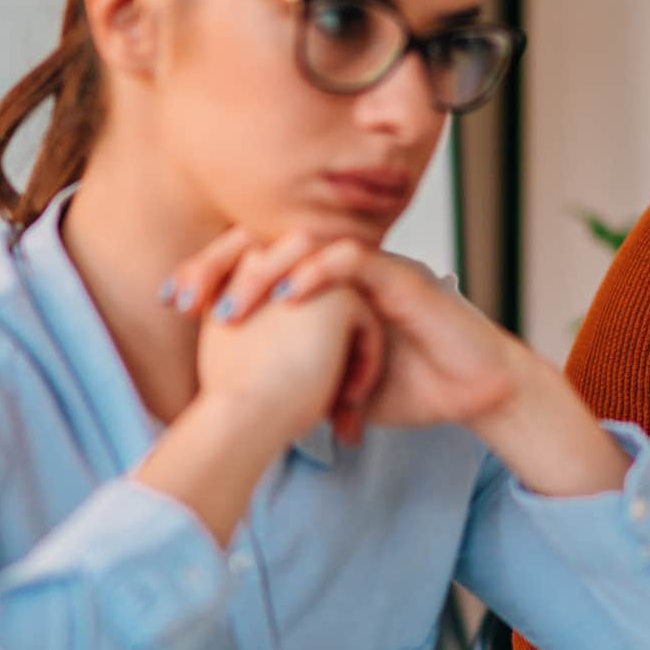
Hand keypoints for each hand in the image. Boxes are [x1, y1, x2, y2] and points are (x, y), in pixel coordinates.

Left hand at [193, 233, 630, 496]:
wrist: (475, 394)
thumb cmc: (415, 385)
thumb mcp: (335, 386)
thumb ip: (296, 381)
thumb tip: (243, 408)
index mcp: (323, 284)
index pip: (256, 262)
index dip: (212, 274)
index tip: (174, 301)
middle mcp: (343, 266)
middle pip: (268, 241)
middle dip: (220, 264)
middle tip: (184, 295)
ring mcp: (372, 266)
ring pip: (306, 244)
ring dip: (263, 271)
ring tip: (231, 306)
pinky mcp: (402, 277)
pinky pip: (354, 259)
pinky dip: (318, 273)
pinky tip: (289, 294)